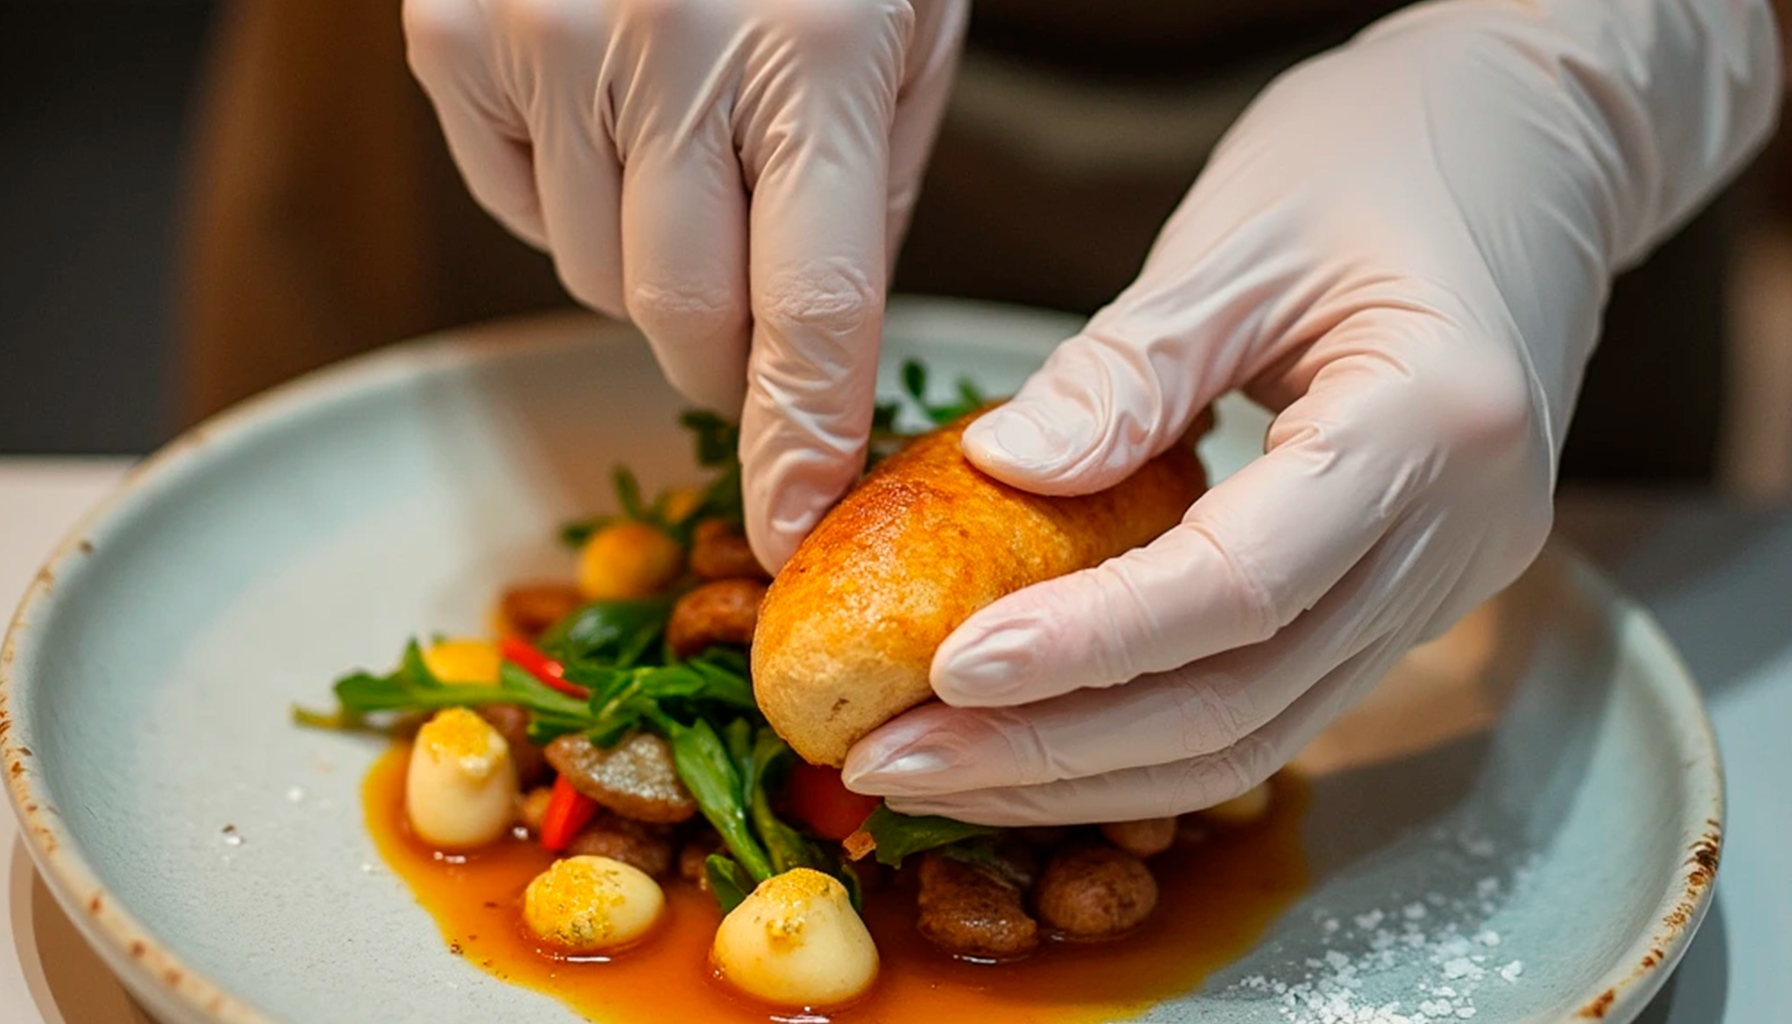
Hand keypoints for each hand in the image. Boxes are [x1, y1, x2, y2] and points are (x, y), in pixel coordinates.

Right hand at [403, 0, 966, 568]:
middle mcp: (670, 51)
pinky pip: (514, 205)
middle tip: (760, 341)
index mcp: (821, 50)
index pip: (811, 311)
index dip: (800, 444)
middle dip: (732, 365)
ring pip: (591, 276)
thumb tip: (817, 362)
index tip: (789, 534)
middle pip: (684, 319)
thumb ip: (870, 193)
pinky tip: (611, 109)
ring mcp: (541, 40)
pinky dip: (569, 196)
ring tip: (689, 151)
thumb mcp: (905, 28)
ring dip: (651, 265)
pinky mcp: (453, 36)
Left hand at [843, 0, 1779, 824]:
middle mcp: (1463, 535)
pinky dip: (1145, 731)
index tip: (948, 671)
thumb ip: (1128, 368)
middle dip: (1057, 749)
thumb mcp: (1240, 238)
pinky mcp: (1410, 597)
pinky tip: (1040, 733)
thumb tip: (1003, 469)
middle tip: (897, 760)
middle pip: (1244, 699)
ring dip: (1088, 772)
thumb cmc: (1384, 156)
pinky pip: (1271, 701)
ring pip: (1256, 733)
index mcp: (1437, 423)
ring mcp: (1447, 582)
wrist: (1530, 147)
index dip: (1088, 643)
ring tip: (939, 768)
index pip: (1242, 582)